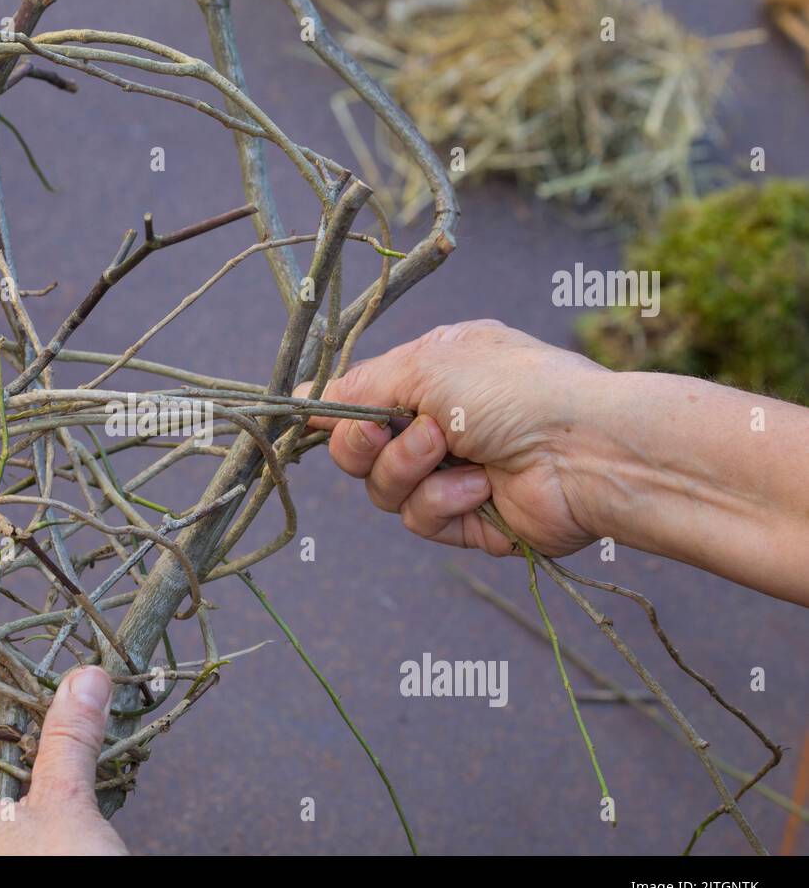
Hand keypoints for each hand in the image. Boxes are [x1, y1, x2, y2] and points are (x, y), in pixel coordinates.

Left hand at [0, 665, 128, 854]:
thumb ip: (69, 737)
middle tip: (51, 771)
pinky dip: (2, 848)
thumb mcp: (69, 803)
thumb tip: (84, 681)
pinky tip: (42, 848)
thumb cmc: (55, 876)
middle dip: (6, 775)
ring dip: (7, 815)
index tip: (31, 727)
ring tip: (52, 813)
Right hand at [296, 319, 611, 557]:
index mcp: (430, 377)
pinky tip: (482, 486)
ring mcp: (451, 474)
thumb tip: (302, 394)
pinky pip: (419, 519)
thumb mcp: (425, 366)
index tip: (307, 419)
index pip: (358, 399)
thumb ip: (359, 385)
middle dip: (363, 443)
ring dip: (409, 469)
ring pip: (382, 489)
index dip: (332, 413)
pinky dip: (444, 501)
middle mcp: (438, 423)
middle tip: (384, 430)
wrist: (584, 450)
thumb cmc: (512, 389)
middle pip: (355, 451)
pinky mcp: (466, 521)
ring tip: (452, 450)